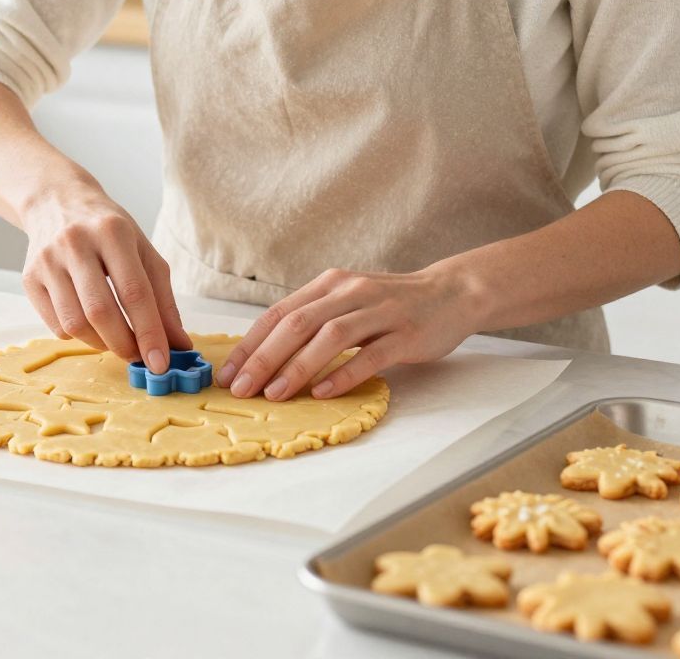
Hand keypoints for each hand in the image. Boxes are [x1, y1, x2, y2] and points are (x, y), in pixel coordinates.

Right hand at [19, 177, 191, 372]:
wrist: (56, 201)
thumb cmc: (108, 230)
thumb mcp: (143, 251)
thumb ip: (163, 299)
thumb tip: (179, 344)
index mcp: (112, 231)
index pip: (134, 291)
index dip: (149, 332)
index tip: (161, 364)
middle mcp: (76, 243)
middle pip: (101, 311)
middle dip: (124, 344)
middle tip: (138, 357)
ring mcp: (48, 260)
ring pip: (74, 323)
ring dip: (100, 343)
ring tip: (115, 338)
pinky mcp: (29, 277)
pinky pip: (55, 325)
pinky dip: (78, 335)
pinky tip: (89, 323)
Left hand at [217, 267, 481, 400]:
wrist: (451, 293)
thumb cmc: (390, 305)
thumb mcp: (347, 301)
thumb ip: (313, 320)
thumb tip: (265, 354)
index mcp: (330, 284)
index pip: (280, 313)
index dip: (251, 344)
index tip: (228, 373)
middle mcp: (350, 292)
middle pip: (297, 323)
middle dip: (264, 358)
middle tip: (241, 388)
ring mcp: (380, 311)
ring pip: (331, 337)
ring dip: (298, 367)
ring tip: (275, 394)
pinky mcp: (406, 333)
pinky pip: (371, 354)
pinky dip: (344, 373)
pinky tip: (323, 392)